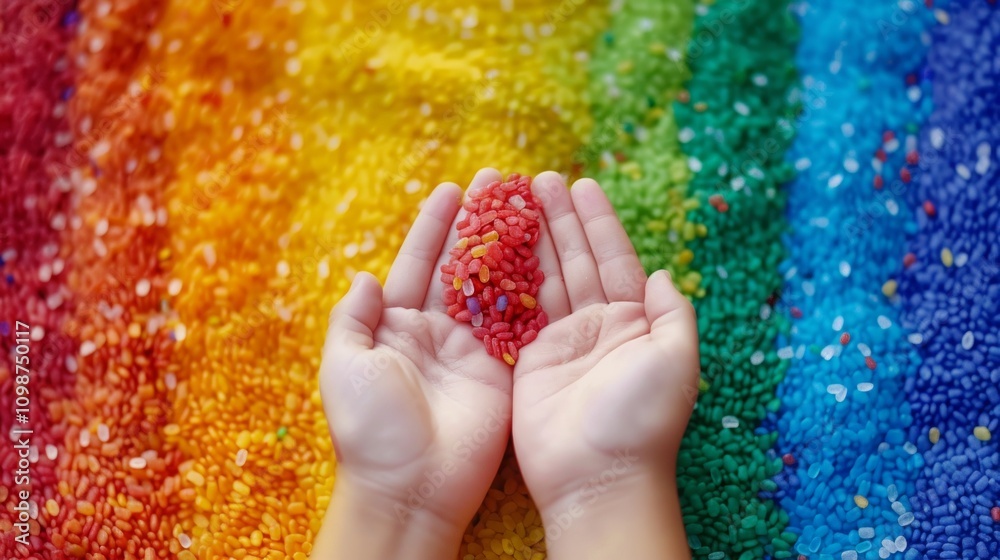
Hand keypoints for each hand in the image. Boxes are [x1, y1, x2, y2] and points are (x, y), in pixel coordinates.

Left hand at [312, 169, 513, 558]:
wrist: (409, 487)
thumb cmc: (369, 429)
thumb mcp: (344, 367)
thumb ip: (353, 319)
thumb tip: (364, 276)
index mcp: (396, 327)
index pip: (417, 265)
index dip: (434, 227)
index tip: (452, 189)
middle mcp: (436, 332)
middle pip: (461, 267)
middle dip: (478, 224)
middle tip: (498, 181)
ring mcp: (473, 350)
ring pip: (494, 286)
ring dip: (510, 246)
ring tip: (527, 204)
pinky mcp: (503, 371)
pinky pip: (519, 322)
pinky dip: (531, 288)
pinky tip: (545, 253)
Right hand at [512, 173, 699, 558]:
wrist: (598, 476)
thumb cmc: (642, 419)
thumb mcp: (676, 360)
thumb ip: (671, 314)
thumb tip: (661, 275)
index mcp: (633, 323)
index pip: (614, 260)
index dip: (598, 222)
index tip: (582, 185)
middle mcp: (596, 327)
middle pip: (575, 261)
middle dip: (559, 220)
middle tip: (540, 180)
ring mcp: (559, 343)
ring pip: (543, 279)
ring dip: (532, 240)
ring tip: (515, 201)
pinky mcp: (526, 362)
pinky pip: (515, 311)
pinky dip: (506, 279)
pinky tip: (494, 248)